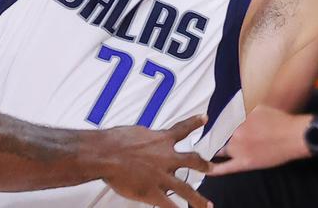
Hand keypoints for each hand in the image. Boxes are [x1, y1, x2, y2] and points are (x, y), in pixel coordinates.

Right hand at [98, 114, 214, 207]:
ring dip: (198, 200)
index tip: (203, 118)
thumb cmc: (114, 141)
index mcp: (161, 139)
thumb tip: (144, 137)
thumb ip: (145, 137)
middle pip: (192, 160)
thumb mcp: (135, 132)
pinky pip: (169, 205)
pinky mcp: (153, 191)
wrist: (105, 153)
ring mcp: (162, 176)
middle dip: (204, 166)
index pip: (182, 128)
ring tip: (207, 205)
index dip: (194, 122)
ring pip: (186, 189)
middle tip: (211, 168)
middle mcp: (166, 157)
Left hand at [210, 106, 307, 175]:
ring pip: (219, 150)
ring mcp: (239, 149)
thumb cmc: (279, 121)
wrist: (293, 136)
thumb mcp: (257, 108)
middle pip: (215, 137)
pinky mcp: (245, 163)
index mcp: (236, 119)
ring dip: (213, 150)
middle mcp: (234, 134)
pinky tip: (207, 170)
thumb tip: (231, 109)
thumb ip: (241, 110)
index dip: (212, 126)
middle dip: (211, 138)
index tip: (207, 126)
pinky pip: (226, 168)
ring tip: (207, 151)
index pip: (216, 122)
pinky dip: (215, 170)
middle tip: (206, 139)